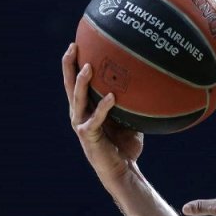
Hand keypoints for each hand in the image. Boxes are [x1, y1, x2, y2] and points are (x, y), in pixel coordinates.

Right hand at [62, 43, 143, 183]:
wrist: (122, 172)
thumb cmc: (125, 146)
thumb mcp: (129, 120)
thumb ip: (130, 104)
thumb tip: (146, 85)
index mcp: (86, 109)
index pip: (77, 82)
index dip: (74, 64)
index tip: (77, 43)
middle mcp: (79, 114)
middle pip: (70, 85)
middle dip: (69, 65)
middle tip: (74, 46)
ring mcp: (81, 125)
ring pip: (78, 99)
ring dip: (82, 82)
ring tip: (88, 67)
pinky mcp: (88, 136)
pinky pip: (95, 119)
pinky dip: (103, 108)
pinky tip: (112, 97)